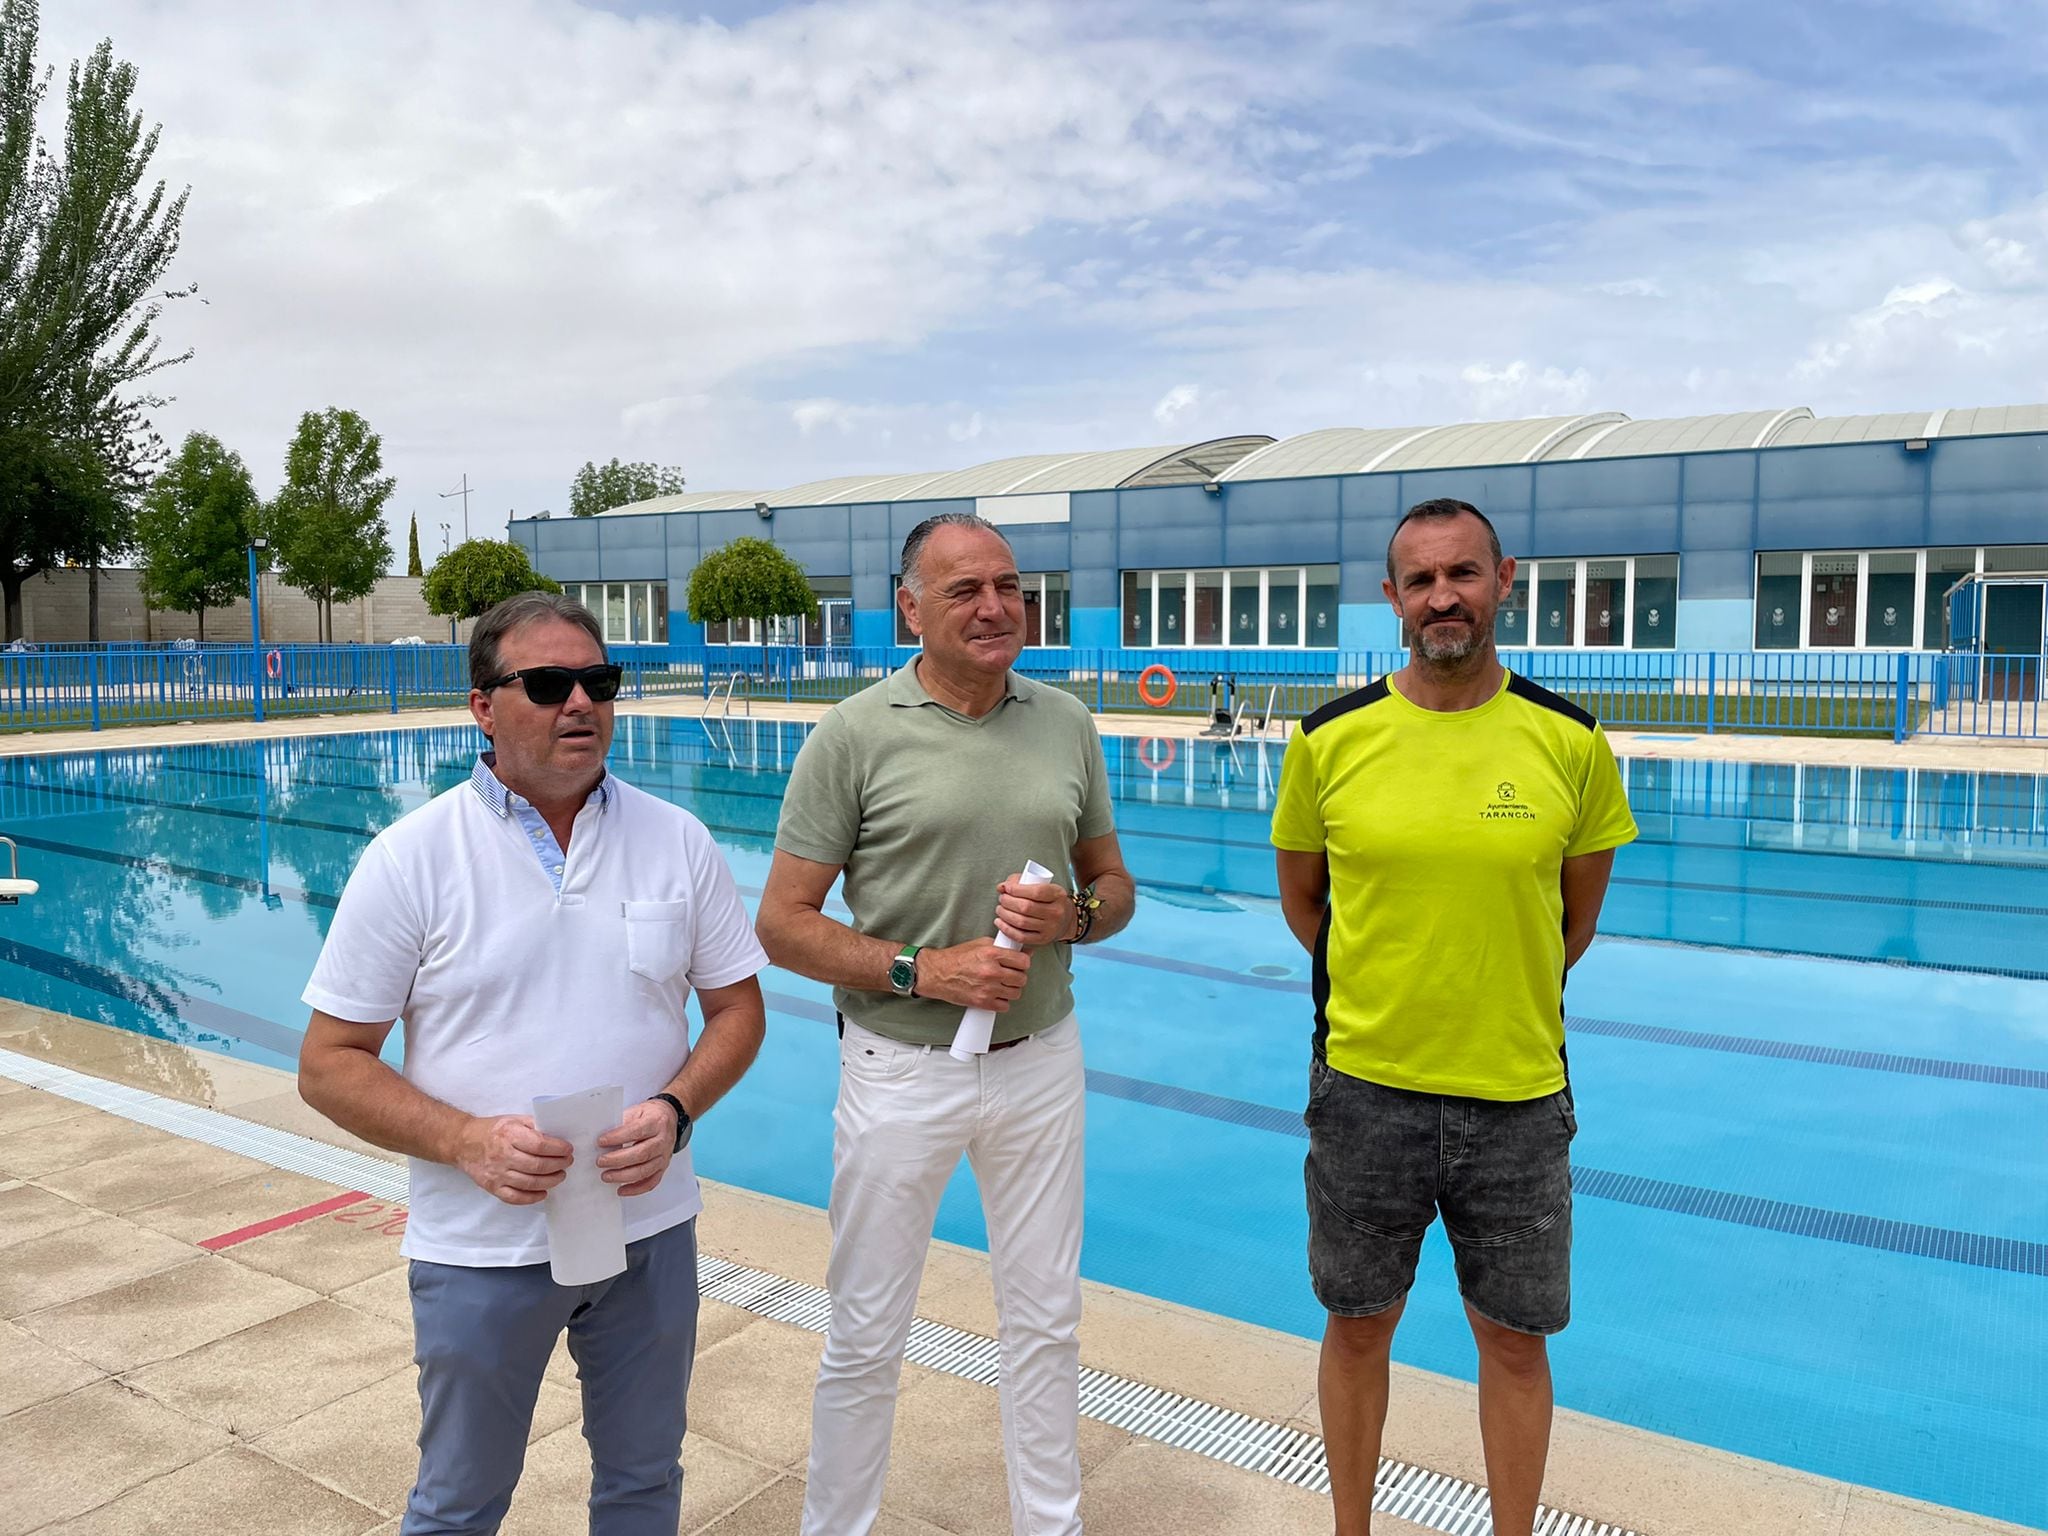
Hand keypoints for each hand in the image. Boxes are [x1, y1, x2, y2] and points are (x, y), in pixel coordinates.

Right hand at [456, 1115, 572, 1206]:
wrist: (464, 1142)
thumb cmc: (493, 1130)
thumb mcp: (514, 1119)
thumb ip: (534, 1125)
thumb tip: (558, 1133)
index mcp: (509, 1134)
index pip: (540, 1145)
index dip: (558, 1149)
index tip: (568, 1150)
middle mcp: (503, 1155)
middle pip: (537, 1166)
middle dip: (558, 1165)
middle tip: (567, 1163)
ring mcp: (497, 1173)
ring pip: (529, 1183)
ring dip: (550, 1181)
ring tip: (560, 1175)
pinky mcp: (492, 1187)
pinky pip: (514, 1198)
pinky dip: (532, 1198)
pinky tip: (543, 1192)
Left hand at [596, 1098, 676, 1196]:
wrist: (669, 1117)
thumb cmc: (650, 1115)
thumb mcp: (637, 1111)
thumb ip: (622, 1123)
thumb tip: (603, 1138)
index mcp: (655, 1122)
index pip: (636, 1131)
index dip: (618, 1137)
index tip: (601, 1141)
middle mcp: (662, 1140)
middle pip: (641, 1154)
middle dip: (617, 1160)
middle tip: (600, 1161)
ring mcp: (664, 1156)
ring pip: (645, 1170)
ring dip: (623, 1176)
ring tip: (606, 1176)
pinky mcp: (663, 1167)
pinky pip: (651, 1182)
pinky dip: (636, 1189)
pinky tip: (622, 1190)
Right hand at [913, 937, 1031, 1011]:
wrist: (937, 973)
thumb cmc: (956, 958)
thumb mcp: (980, 944)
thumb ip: (1003, 946)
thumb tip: (1024, 951)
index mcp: (991, 954)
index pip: (1023, 961)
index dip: (1023, 963)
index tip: (1019, 964)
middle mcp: (991, 971)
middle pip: (1022, 978)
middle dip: (1018, 977)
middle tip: (1010, 975)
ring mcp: (987, 988)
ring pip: (1016, 993)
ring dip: (1011, 990)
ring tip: (1002, 985)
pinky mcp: (982, 1002)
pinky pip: (1004, 1006)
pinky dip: (1002, 1002)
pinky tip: (995, 995)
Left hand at [994, 879, 1071, 948]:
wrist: (1065, 920)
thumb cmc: (1049, 900)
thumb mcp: (1041, 885)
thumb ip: (1019, 882)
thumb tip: (1001, 887)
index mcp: (1057, 894)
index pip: (1036, 892)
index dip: (1017, 890)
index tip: (1007, 888)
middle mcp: (1056, 912)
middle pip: (1026, 907)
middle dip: (1008, 902)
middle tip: (1002, 899)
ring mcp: (1050, 927)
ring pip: (1022, 922)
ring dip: (1005, 915)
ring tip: (1000, 909)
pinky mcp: (1043, 939)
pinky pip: (1021, 937)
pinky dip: (1007, 930)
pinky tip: (1000, 922)